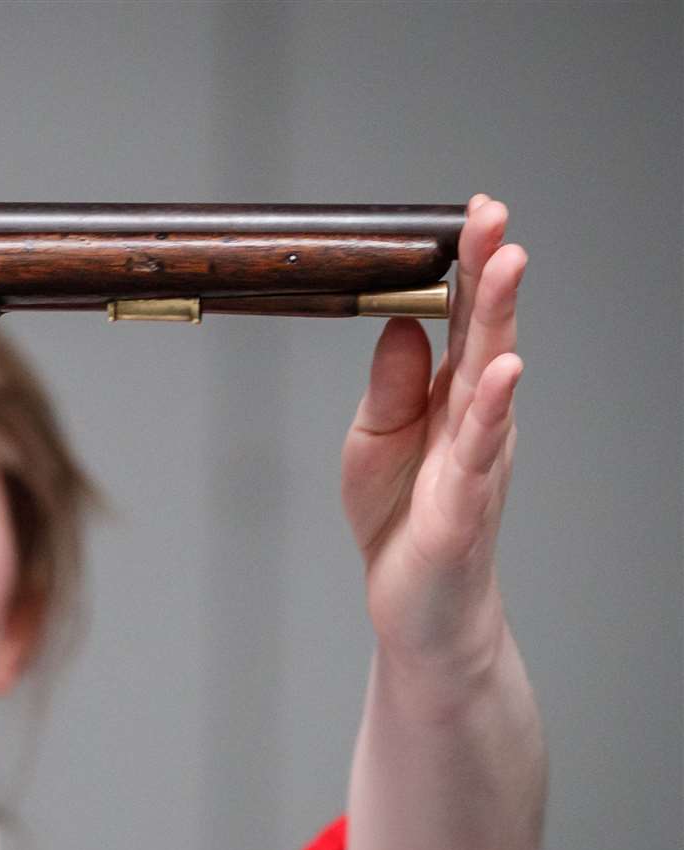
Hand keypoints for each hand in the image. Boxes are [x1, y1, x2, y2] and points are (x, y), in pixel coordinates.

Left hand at [340, 195, 525, 673]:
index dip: (469, 265)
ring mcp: (476, 459)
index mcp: (450, 396)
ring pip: (492, 379)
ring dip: (501, 320)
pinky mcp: (465, 506)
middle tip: (496, 217)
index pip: (464, 319)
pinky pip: (481, 451)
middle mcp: (474, 418)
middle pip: (485, 333)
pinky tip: (503, 372)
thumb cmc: (399, 520)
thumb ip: (390, 385)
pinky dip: (492, 409)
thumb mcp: (372, 440)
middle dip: (491, 272)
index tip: (474, 212)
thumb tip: (400, 323)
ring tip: (508, 266)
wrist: (417, 605)